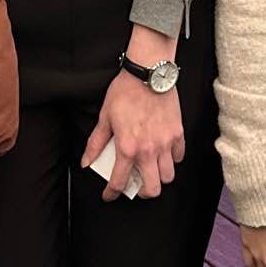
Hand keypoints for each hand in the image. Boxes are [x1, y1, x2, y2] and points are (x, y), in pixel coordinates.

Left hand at [81, 71, 183, 201]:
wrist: (148, 72)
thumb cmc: (125, 92)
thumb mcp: (105, 117)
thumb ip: (96, 143)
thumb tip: (86, 162)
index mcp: (127, 147)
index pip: (119, 181)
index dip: (112, 193)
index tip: (110, 195)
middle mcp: (148, 150)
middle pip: (152, 189)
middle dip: (142, 193)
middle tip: (136, 185)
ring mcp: (166, 143)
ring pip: (168, 176)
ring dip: (159, 177)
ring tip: (151, 169)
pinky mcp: (178, 133)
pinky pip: (179, 157)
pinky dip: (172, 159)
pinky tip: (163, 153)